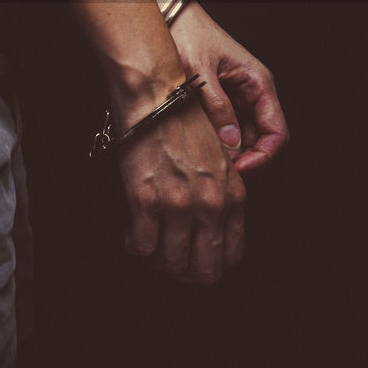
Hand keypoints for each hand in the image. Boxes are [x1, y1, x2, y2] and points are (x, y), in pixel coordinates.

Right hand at [116, 94, 246, 284]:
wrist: (155, 94)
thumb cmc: (182, 120)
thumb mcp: (218, 158)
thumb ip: (220, 193)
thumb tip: (207, 227)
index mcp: (234, 195)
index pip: (231, 255)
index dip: (211, 266)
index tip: (195, 263)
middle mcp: (211, 204)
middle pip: (204, 269)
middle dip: (186, 273)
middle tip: (170, 265)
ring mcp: (178, 204)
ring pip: (170, 262)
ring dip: (157, 261)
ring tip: (149, 246)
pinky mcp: (146, 199)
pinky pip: (141, 246)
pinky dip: (135, 246)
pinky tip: (133, 235)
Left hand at [170, 4, 289, 172]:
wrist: (169, 17)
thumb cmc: (188, 33)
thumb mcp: (200, 70)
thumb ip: (216, 104)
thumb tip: (230, 142)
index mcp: (258, 83)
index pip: (276, 132)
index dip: (263, 157)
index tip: (241, 171)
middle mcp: (252, 93)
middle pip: (260, 140)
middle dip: (244, 160)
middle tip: (219, 173)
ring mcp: (236, 98)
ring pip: (242, 138)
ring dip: (229, 153)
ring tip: (206, 163)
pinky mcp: (218, 101)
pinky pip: (223, 129)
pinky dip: (215, 142)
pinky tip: (199, 148)